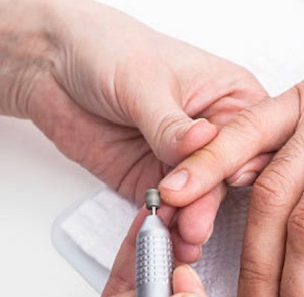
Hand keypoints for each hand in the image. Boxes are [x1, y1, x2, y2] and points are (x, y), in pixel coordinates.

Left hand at [0, 0, 267, 261]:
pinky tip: (164, 236)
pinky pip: (171, 211)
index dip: (242, 158)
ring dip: (192, 220)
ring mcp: (188, 162)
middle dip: (212, 200)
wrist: (51, 67)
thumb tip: (202, 143)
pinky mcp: (161, 184)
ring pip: (202, 199)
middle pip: (229, 174)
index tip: (228, 178)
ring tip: (181, 238)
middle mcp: (216, 133)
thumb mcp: (145, 82)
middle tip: (196, 223)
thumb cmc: (108, 50)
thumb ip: (171, 123)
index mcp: (231, 97)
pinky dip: (166, 226)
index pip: (251, 135)